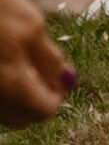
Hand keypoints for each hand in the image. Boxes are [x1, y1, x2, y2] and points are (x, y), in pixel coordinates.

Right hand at [0, 0, 72, 129]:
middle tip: (42, 73)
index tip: (61, 78)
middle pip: (21, 118)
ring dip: (18, 97)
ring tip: (21, 64)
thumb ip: (50, 59)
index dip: (57, 94)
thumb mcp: (31, 26)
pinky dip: (3, 91)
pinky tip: (4, 63)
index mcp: (13, 85)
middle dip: (37, 100)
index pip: (43, 111)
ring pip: (4, 112)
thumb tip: (66, 81)